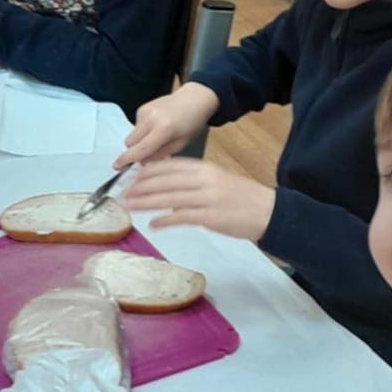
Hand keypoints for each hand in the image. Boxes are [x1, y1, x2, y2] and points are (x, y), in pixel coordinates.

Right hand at [117, 83, 219, 168]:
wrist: (194, 100)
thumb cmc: (191, 123)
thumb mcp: (181, 144)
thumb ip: (160, 155)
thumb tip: (141, 161)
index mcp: (164, 129)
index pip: (140, 149)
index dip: (127, 160)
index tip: (117, 166)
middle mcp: (152, 119)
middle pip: (130, 143)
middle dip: (136, 151)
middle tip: (151, 152)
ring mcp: (145, 111)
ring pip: (132, 135)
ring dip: (140, 141)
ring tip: (158, 136)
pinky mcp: (142, 108)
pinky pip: (136, 126)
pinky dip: (143, 130)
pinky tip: (157, 126)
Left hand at [124, 158, 275, 241]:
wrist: (269, 212)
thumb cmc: (242, 199)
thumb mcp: (217, 182)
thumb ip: (193, 184)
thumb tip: (167, 192)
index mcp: (205, 168)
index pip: (169, 166)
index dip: (147, 172)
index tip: (131, 178)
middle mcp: (205, 180)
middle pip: (165, 181)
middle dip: (141, 188)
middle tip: (123, 195)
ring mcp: (208, 198)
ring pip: (170, 198)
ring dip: (146, 203)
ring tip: (130, 207)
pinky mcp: (211, 217)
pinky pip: (182, 217)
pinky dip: (165, 220)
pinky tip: (153, 224)